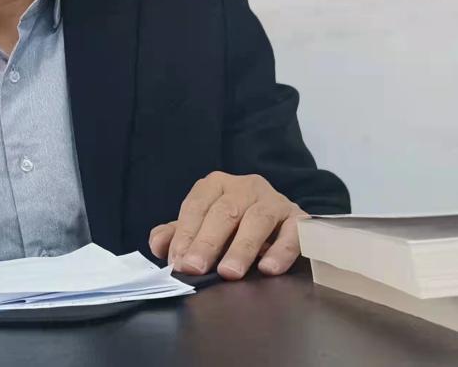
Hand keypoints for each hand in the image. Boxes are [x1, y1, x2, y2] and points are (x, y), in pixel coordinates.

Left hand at [148, 171, 306, 279]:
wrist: (282, 222)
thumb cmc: (234, 226)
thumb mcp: (203, 227)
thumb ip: (177, 234)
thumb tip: (157, 246)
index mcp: (216, 184)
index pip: (196, 206)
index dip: (185, 234)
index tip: (177, 261)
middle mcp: (245, 186)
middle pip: (224, 212)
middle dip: (207, 242)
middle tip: (195, 269)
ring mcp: (274, 200)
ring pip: (257, 219)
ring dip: (241, 248)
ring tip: (229, 273)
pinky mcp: (300, 218)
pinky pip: (293, 232)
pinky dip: (280, 250)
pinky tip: (268, 269)